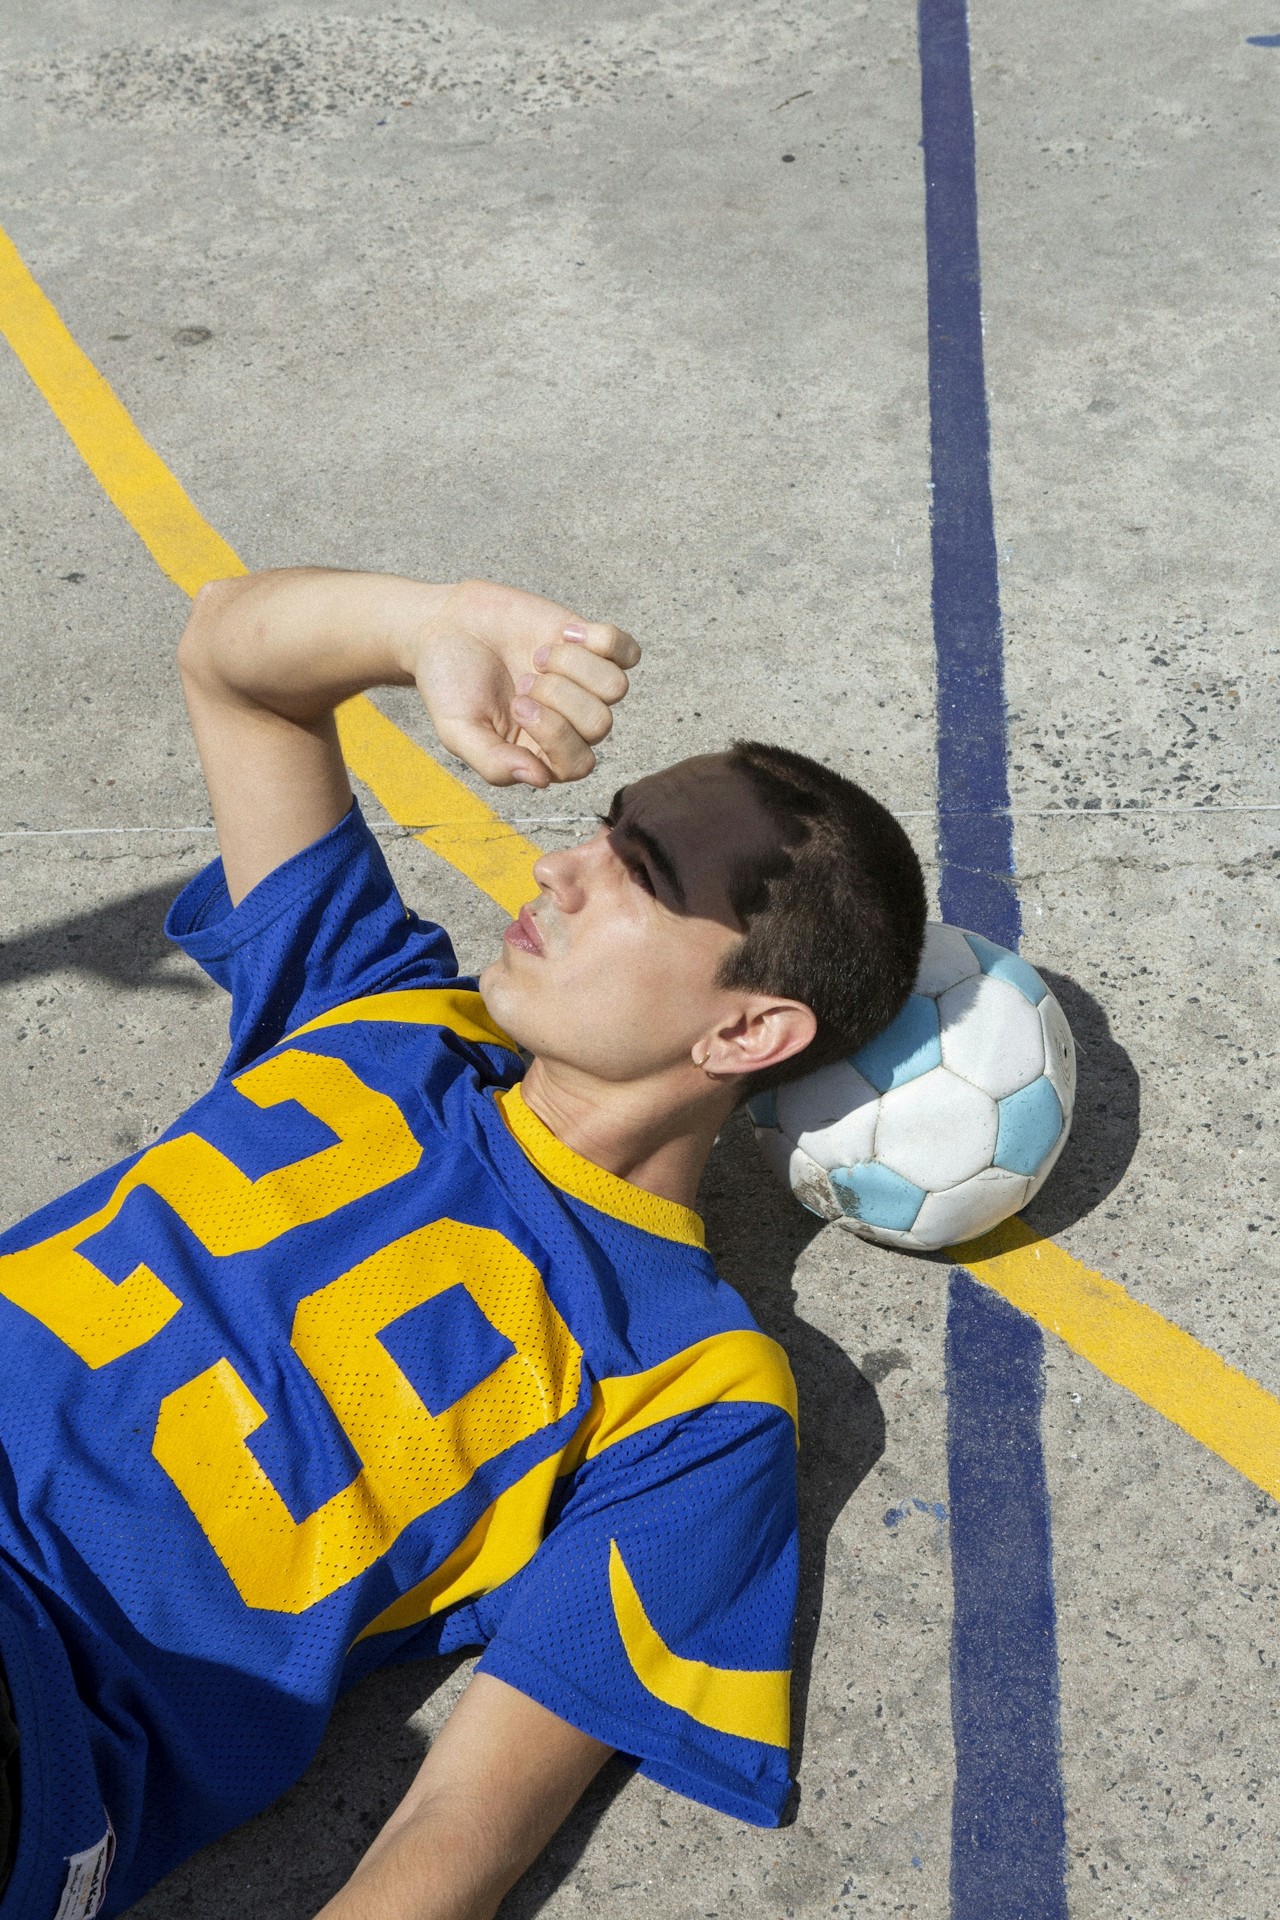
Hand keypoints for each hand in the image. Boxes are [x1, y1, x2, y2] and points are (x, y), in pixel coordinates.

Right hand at [412, 579, 640, 788]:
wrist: (446, 627)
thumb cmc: (449, 683)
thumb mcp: (457, 730)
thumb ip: (493, 762)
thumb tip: (540, 779)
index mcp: (542, 754)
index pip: (578, 764)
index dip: (554, 732)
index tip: (516, 704)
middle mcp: (570, 724)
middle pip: (600, 724)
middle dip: (559, 696)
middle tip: (523, 679)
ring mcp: (585, 685)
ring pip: (616, 688)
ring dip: (574, 665)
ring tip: (538, 655)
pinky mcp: (593, 647)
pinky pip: (629, 652)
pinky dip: (601, 639)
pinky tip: (563, 633)